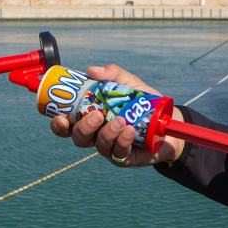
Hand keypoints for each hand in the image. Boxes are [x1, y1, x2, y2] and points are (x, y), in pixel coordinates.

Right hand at [50, 64, 184, 166]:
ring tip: (121, 120)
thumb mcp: (129, 83)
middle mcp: (97, 135)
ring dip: (107, 133)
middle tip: (97, 116)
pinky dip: (123, 140)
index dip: (59, 125)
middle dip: (84, 128)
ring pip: (99, 145)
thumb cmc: (143, 103)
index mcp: (91, 118)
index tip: (61, 117)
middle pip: (79, 138)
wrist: (168, 120)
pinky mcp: (126, 157)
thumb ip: (112, 75)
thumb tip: (92, 70)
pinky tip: (130, 131)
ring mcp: (111, 147)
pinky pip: (119, 152)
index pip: (67, 125)